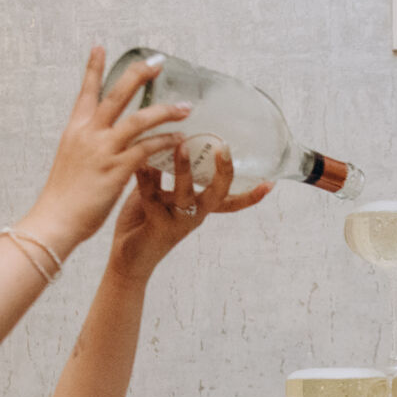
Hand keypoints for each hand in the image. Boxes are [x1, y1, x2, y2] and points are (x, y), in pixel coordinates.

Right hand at [25, 48, 194, 254]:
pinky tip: (179, 138)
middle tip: (157, 61)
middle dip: (137, 75)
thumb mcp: (71, 161)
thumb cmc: (63, 197)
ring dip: (164, 111)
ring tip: (186, 106)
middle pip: (115, 95)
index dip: (93, 68)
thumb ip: (86, 146)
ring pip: (137, 120)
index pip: (86, 92)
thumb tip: (97, 140)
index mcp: (75, 130)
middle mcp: (88, 134)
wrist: (54, 220)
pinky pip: (146, 150)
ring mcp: (102, 151)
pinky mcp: (116, 170)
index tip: (101, 46)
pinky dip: (164, 142)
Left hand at [109, 140, 270, 279]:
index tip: (270, 183)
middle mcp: (194, 215)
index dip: (251, 195)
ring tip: (180, 146)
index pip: (231, 202)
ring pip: (186, 194)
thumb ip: (162, 171)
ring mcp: (178, 222)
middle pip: (218, 194)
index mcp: (200, 208)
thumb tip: (164, 137)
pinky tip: (141, 162)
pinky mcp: (157, 226)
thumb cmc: (144, 222)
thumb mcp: (158, 192)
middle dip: (224, 171)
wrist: (125, 259)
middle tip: (224, 147)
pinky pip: (152, 196)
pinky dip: (146, 178)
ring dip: (184, 169)